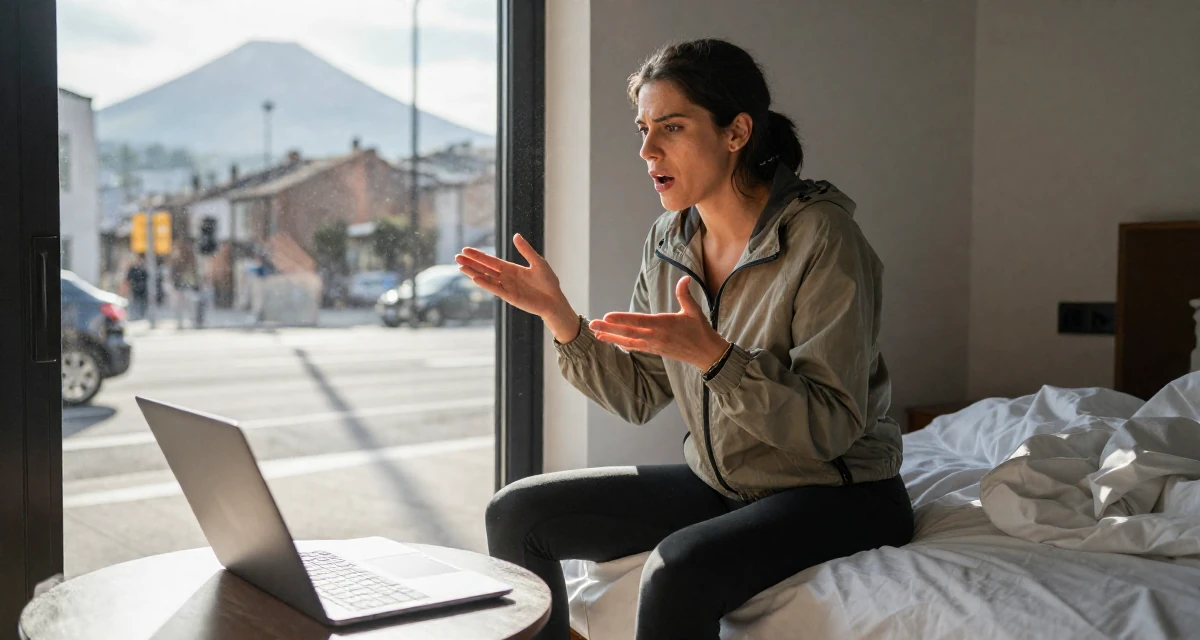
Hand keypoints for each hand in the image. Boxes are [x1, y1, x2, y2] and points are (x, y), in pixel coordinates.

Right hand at [456, 234, 577, 339]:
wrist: (555, 300)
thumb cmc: (548, 282)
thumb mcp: (537, 262)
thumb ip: (526, 250)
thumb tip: (515, 235)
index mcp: (511, 269)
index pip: (491, 261)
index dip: (479, 256)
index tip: (466, 250)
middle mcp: (506, 278)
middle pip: (485, 269)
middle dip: (471, 263)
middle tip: (457, 257)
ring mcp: (507, 287)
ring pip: (486, 278)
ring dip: (474, 272)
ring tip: (460, 267)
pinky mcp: (510, 297)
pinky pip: (495, 289)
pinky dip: (485, 283)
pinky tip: (475, 278)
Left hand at [589, 276, 729, 369]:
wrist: (706, 355)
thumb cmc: (700, 330)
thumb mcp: (694, 311)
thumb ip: (685, 295)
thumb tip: (684, 278)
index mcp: (663, 325)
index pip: (638, 321)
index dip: (622, 319)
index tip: (607, 316)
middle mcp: (655, 336)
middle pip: (628, 332)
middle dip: (609, 328)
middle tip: (592, 324)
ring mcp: (653, 345)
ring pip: (628, 341)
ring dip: (611, 337)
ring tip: (595, 333)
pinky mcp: (654, 350)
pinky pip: (635, 347)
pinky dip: (621, 343)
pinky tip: (610, 340)